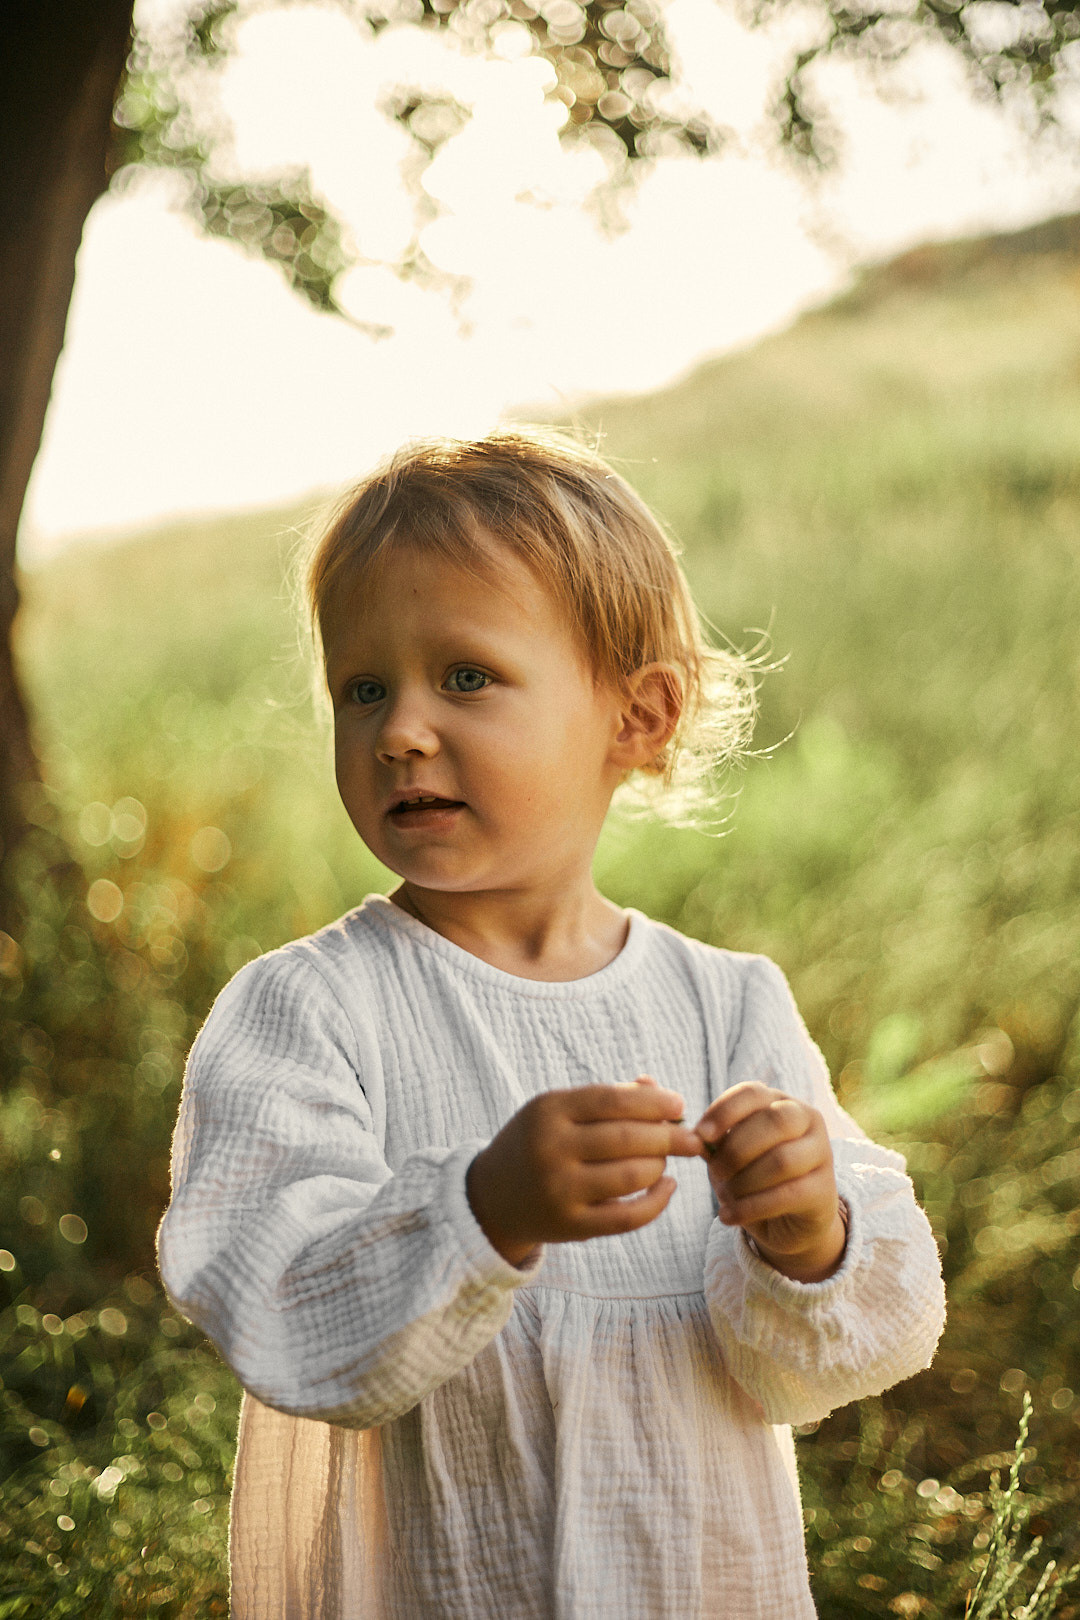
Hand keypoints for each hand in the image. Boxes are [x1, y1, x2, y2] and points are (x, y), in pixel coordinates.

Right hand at [467, 1078, 702, 1266]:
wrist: (493, 1196)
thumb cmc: (539, 1142)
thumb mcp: (560, 1111)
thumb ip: (609, 1098)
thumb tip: (661, 1092)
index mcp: (548, 1110)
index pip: (613, 1100)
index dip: (654, 1102)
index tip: (679, 1106)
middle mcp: (550, 1149)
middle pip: (627, 1138)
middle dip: (669, 1137)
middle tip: (693, 1139)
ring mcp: (559, 1190)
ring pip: (631, 1176)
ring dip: (660, 1166)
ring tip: (665, 1161)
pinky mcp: (570, 1226)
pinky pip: (628, 1217)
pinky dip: (657, 1202)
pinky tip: (667, 1187)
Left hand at [695, 1082, 846, 1282]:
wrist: (788, 1220)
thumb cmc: (753, 1177)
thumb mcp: (731, 1154)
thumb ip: (713, 1141)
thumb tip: (687, 1135)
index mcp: (780, 1101)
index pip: (752, 1093)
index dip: (725, 1111)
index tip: (700, 1135)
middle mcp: (806, 1119)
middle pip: (773, 1122)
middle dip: (736, 1149)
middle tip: (714, 1172)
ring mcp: (821, 1153)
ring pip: (781, 1160)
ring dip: (743, 1182)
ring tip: (723, 1198)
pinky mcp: (823, 1190)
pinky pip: (786, 1195)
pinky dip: (751, 1208)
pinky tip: (729, 1217)